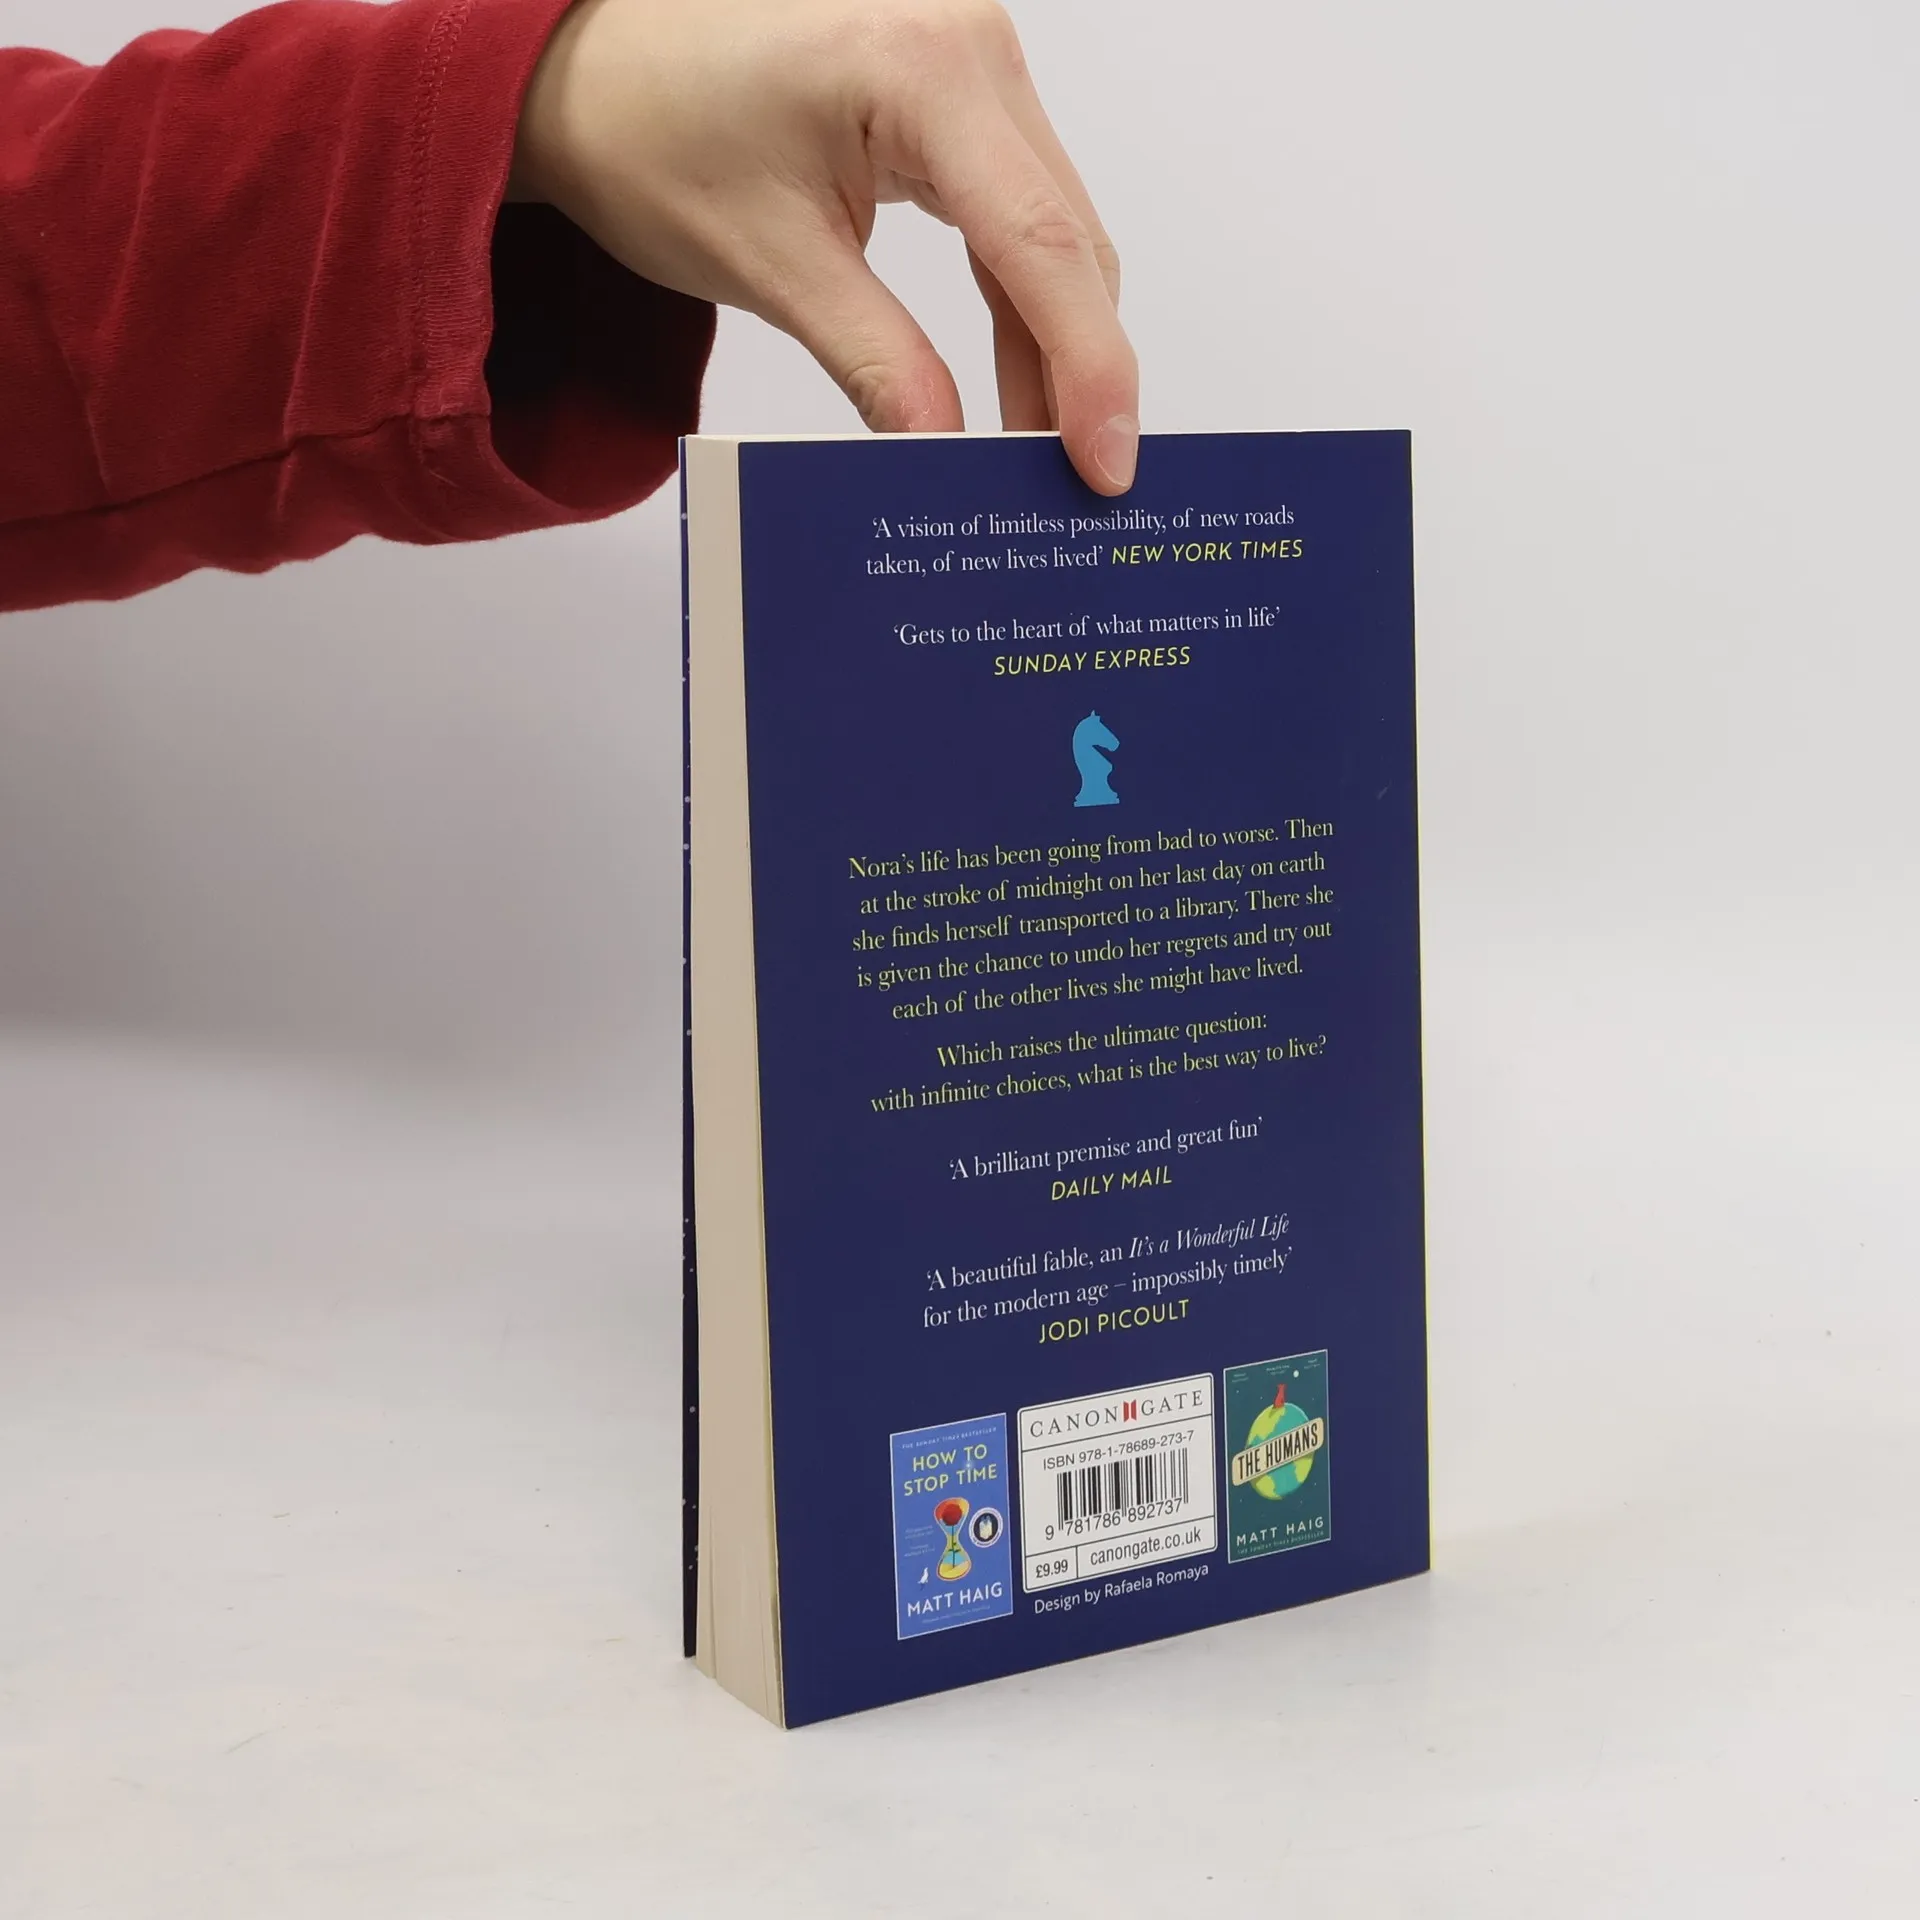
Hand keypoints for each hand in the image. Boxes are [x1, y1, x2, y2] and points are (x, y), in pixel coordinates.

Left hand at [511, 0, 1138, 491]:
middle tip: (1082, 482)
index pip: (1038, 243)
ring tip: (1042, 452)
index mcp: (923, 66)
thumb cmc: (653, 132)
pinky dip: (1019, 305)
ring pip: (1052, 232)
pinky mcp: (959, 97)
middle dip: (1081, 367)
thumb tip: (949, 452)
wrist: (592, 70)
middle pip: (1065, 236)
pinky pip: (1015, 215)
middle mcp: (970, 45)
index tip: (1103, 464)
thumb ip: (877, 361)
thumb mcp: (769, 266)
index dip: (1086, 367)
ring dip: (1053, 344)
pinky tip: (1017, 387)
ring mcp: (972, 64)